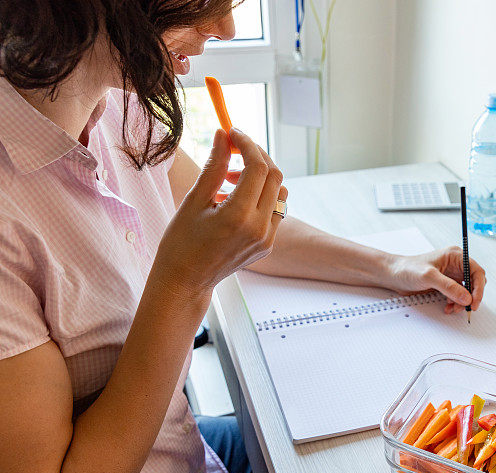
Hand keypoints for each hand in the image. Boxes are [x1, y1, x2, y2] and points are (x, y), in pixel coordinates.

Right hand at [153, 128, 287, 295]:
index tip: (233, 133)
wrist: (186, 281)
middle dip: (257, 156)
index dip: (247, 144)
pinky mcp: (268, 245)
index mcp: (238, 216)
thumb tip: (223, 134)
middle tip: (234, 150)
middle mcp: (259, 228)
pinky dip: (260, 197)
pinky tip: (234, 200)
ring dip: (260, 177)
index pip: (258, 167)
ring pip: (279, 192)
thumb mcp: (194, 200)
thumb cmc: (181, 241)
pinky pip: (275, 210)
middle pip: (275, 176)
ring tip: (230, 179)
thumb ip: (214, 165)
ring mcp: (267, 239)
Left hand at [386, 247, 486, 313]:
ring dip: (462, 302)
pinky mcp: (445, 285)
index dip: (478, 287)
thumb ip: (449, 287)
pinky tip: (448, 307)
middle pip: (474, 282)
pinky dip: (455, 303)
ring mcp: (451, 275)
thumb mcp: (429, 276)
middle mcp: (455, 265)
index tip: (474, 301)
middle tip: (466, 307)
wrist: (394, 275)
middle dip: (471, 296)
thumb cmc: (407, 269)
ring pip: (466, 291)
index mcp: (455, 256)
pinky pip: (457, 296)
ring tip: (453, 308)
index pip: (476, 271)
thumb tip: (466, 297)